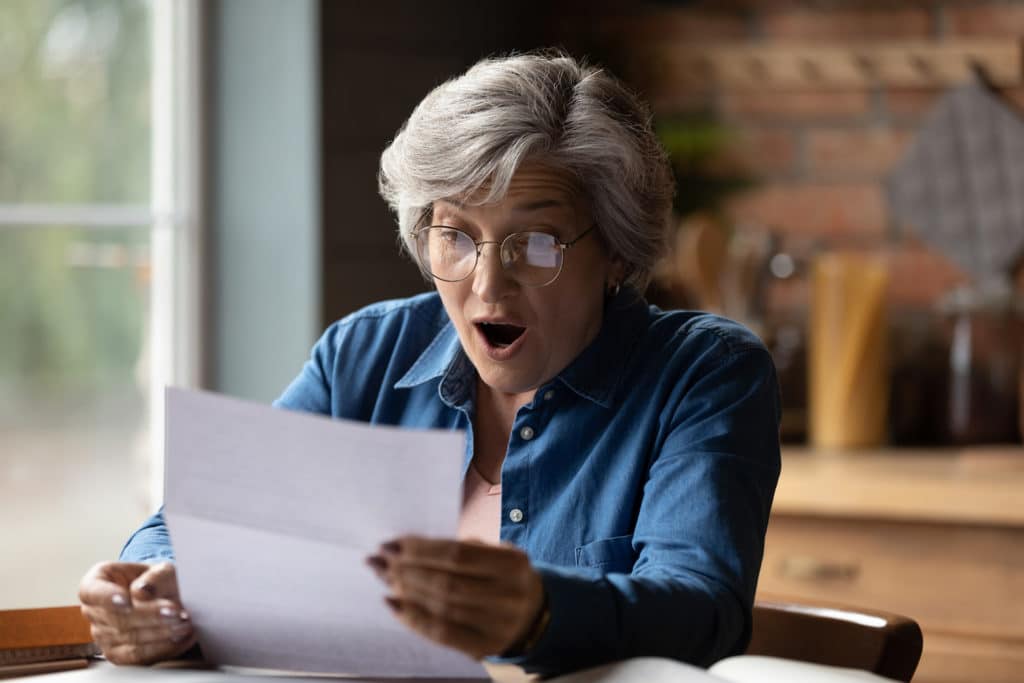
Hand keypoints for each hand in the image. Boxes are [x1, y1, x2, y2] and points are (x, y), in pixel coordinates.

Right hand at [78, 561, 196, 664]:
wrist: (167, 599)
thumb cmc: (159, 581)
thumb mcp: (162, 570)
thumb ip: (154, 577)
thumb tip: (141, 592)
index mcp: (95, 584)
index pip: (92, 592)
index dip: (108, 597)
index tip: (127, 600)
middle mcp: (94, 611)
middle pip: (117, 618)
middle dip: (150, 615)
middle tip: (175, 611)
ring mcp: (102, 635)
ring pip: (130, 638)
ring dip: (161, 632)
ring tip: (184, 623)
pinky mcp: (117, 654)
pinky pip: (138, 656)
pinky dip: (163, 647)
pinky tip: (180, 637)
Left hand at [367, 536, 545, 659]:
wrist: (532, 613)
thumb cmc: (501, 574)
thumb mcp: (493, 552)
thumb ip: (455, 550)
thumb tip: (401, 549)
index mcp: (512, 563)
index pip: (457, 554)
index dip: (420, 549)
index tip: (391, 544)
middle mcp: (509, 595)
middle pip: (446, 583)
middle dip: (406, 570)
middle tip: (379, 561)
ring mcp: (498, 625)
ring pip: (441, 609)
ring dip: (406, 592)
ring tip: (384, 577)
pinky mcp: (485, 647)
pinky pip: (442, 633)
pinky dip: (413, 618)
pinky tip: (393, 604)